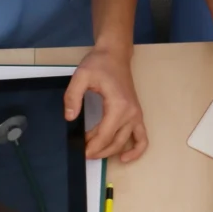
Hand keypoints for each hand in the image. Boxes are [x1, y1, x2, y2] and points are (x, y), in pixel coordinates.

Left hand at [66, 45, 149, 162]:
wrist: (115, 54)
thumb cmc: (99, 63)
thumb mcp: (81, 76)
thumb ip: (73, 97)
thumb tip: (70, 118)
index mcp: (118, 105)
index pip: (105, 135)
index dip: (91, 146)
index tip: (79, 149)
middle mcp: (131, 113)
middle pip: (115, 142)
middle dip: (99, 151)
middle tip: (83, 152)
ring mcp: (136, 115)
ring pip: (127, 142)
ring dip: (112, 152)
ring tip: (97, 154)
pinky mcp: (137, 114)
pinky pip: (142, 137)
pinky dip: (137, 149)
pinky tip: (125, 156)